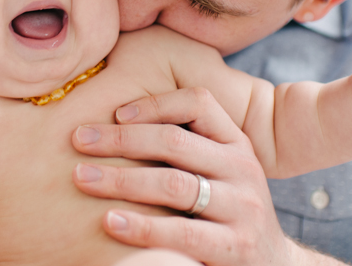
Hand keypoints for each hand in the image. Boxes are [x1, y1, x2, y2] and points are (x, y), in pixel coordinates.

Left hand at [71, 88, 309, 264]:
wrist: (272, 264)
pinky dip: (142, 227)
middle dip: (121, 139)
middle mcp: (242, 168)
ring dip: (120, 180)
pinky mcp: (236, 247)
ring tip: (81, 178)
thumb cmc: (226, 210)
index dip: (155, 103)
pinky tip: (110, 222)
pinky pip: (182, 233)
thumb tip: (116, 116)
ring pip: (174, 184)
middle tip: (79, 140)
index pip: (199, 102)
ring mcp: (242, 208)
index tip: (115, 112)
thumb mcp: (220, 169)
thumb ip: (187, 146)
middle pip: (175, 141)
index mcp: (235, 143)